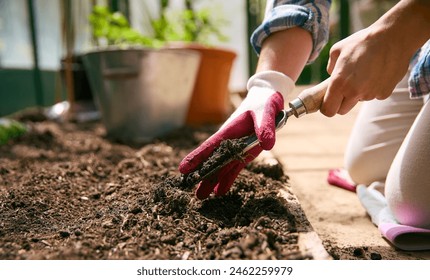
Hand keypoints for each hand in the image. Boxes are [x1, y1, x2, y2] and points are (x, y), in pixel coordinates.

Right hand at [179, 71, 293, 198]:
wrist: (268, 99)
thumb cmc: (263, 102)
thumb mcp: (265, 113)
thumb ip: (265, 128)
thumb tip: (266, 144)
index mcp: (229, 131)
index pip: (210, 147)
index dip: (197, 158)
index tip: (183, 169)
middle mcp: (229, 141)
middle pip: (212, 160)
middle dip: (201, 174)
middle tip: (187, 188)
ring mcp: (236, 148)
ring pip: (221, 166)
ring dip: (212, 180)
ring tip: (201, 196)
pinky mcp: (245, 152)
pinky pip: (234, 168)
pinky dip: (227, 179)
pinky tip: (220, 191)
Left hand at [321, 21, 411, 115]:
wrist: (393, 37)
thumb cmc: (362, 42)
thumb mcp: (337, 50)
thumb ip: (330, 68)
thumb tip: (331, 76)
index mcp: (339, 83)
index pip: (328, 110)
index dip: (327, 107)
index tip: (329, 101)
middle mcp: (354, 92)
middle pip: (342, 110)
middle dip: (341, 102)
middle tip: (346, 86)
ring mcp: (370, 94)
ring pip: (359, 100)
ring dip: (359, 92)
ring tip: (365, 72)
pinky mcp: (384, 93)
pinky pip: (374, 95)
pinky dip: (373, 88)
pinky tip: (377, 72)